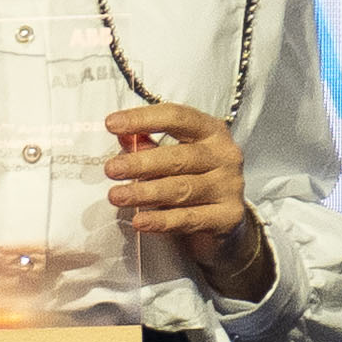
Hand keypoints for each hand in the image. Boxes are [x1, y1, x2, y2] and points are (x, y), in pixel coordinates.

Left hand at [104, 104, 272, 300]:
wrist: (223, 223)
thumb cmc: (192, 180)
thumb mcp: (172, 158)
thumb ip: (148, 145)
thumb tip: (121, 135)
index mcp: (211, 131)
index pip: (177, 117)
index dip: (143, 119)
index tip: (111, 124)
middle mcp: (225, 155)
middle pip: (179, 157)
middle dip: (140, 163)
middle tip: (111, 169)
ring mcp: (230, 187)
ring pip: (182, 189)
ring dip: (145, 192)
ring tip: (117, 196)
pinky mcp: (228, 217)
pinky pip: (189, 219)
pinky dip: (161, 220)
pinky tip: (140, 221)